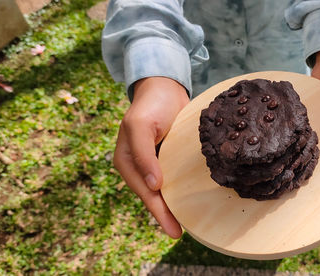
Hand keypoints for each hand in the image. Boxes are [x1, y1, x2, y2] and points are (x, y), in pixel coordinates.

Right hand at [113, 77, 188, 237]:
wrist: (163, 87)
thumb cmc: (149, 105)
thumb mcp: (140, 126)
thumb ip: (143, 155)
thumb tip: (154, 186)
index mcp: (126, 162)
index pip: (145, 193)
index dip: (158, 212)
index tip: (173, 229)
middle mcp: (139, 166)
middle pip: (154, 196)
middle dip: (166, 215)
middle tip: (180, 233)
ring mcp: (155, 162)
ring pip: (164, 190)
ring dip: (174, 205)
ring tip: (188, 223)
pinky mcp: (169, 157)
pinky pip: (175, 177)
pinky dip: (182, 189)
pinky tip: (193, 198)